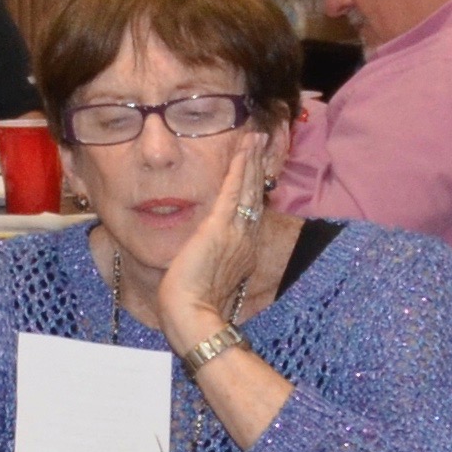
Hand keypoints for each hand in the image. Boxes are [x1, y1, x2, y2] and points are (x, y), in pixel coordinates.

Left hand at [152, 141, 272, 343]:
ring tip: (255, 137)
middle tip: (260, 140)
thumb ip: (210, 259)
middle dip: (257, 166)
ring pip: (247, 187)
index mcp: (243, 249)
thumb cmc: (192, 304)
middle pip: (254, 194)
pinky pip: (234, 189)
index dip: (253, 186)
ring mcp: (235, 231)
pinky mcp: (220, 226)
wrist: (191, 315)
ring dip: (251, 159)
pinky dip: (240, 167)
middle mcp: (245, 237)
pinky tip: (243, 149)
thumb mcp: (207, 276)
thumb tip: (202, 251)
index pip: (250, 210)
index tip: (253, 167)